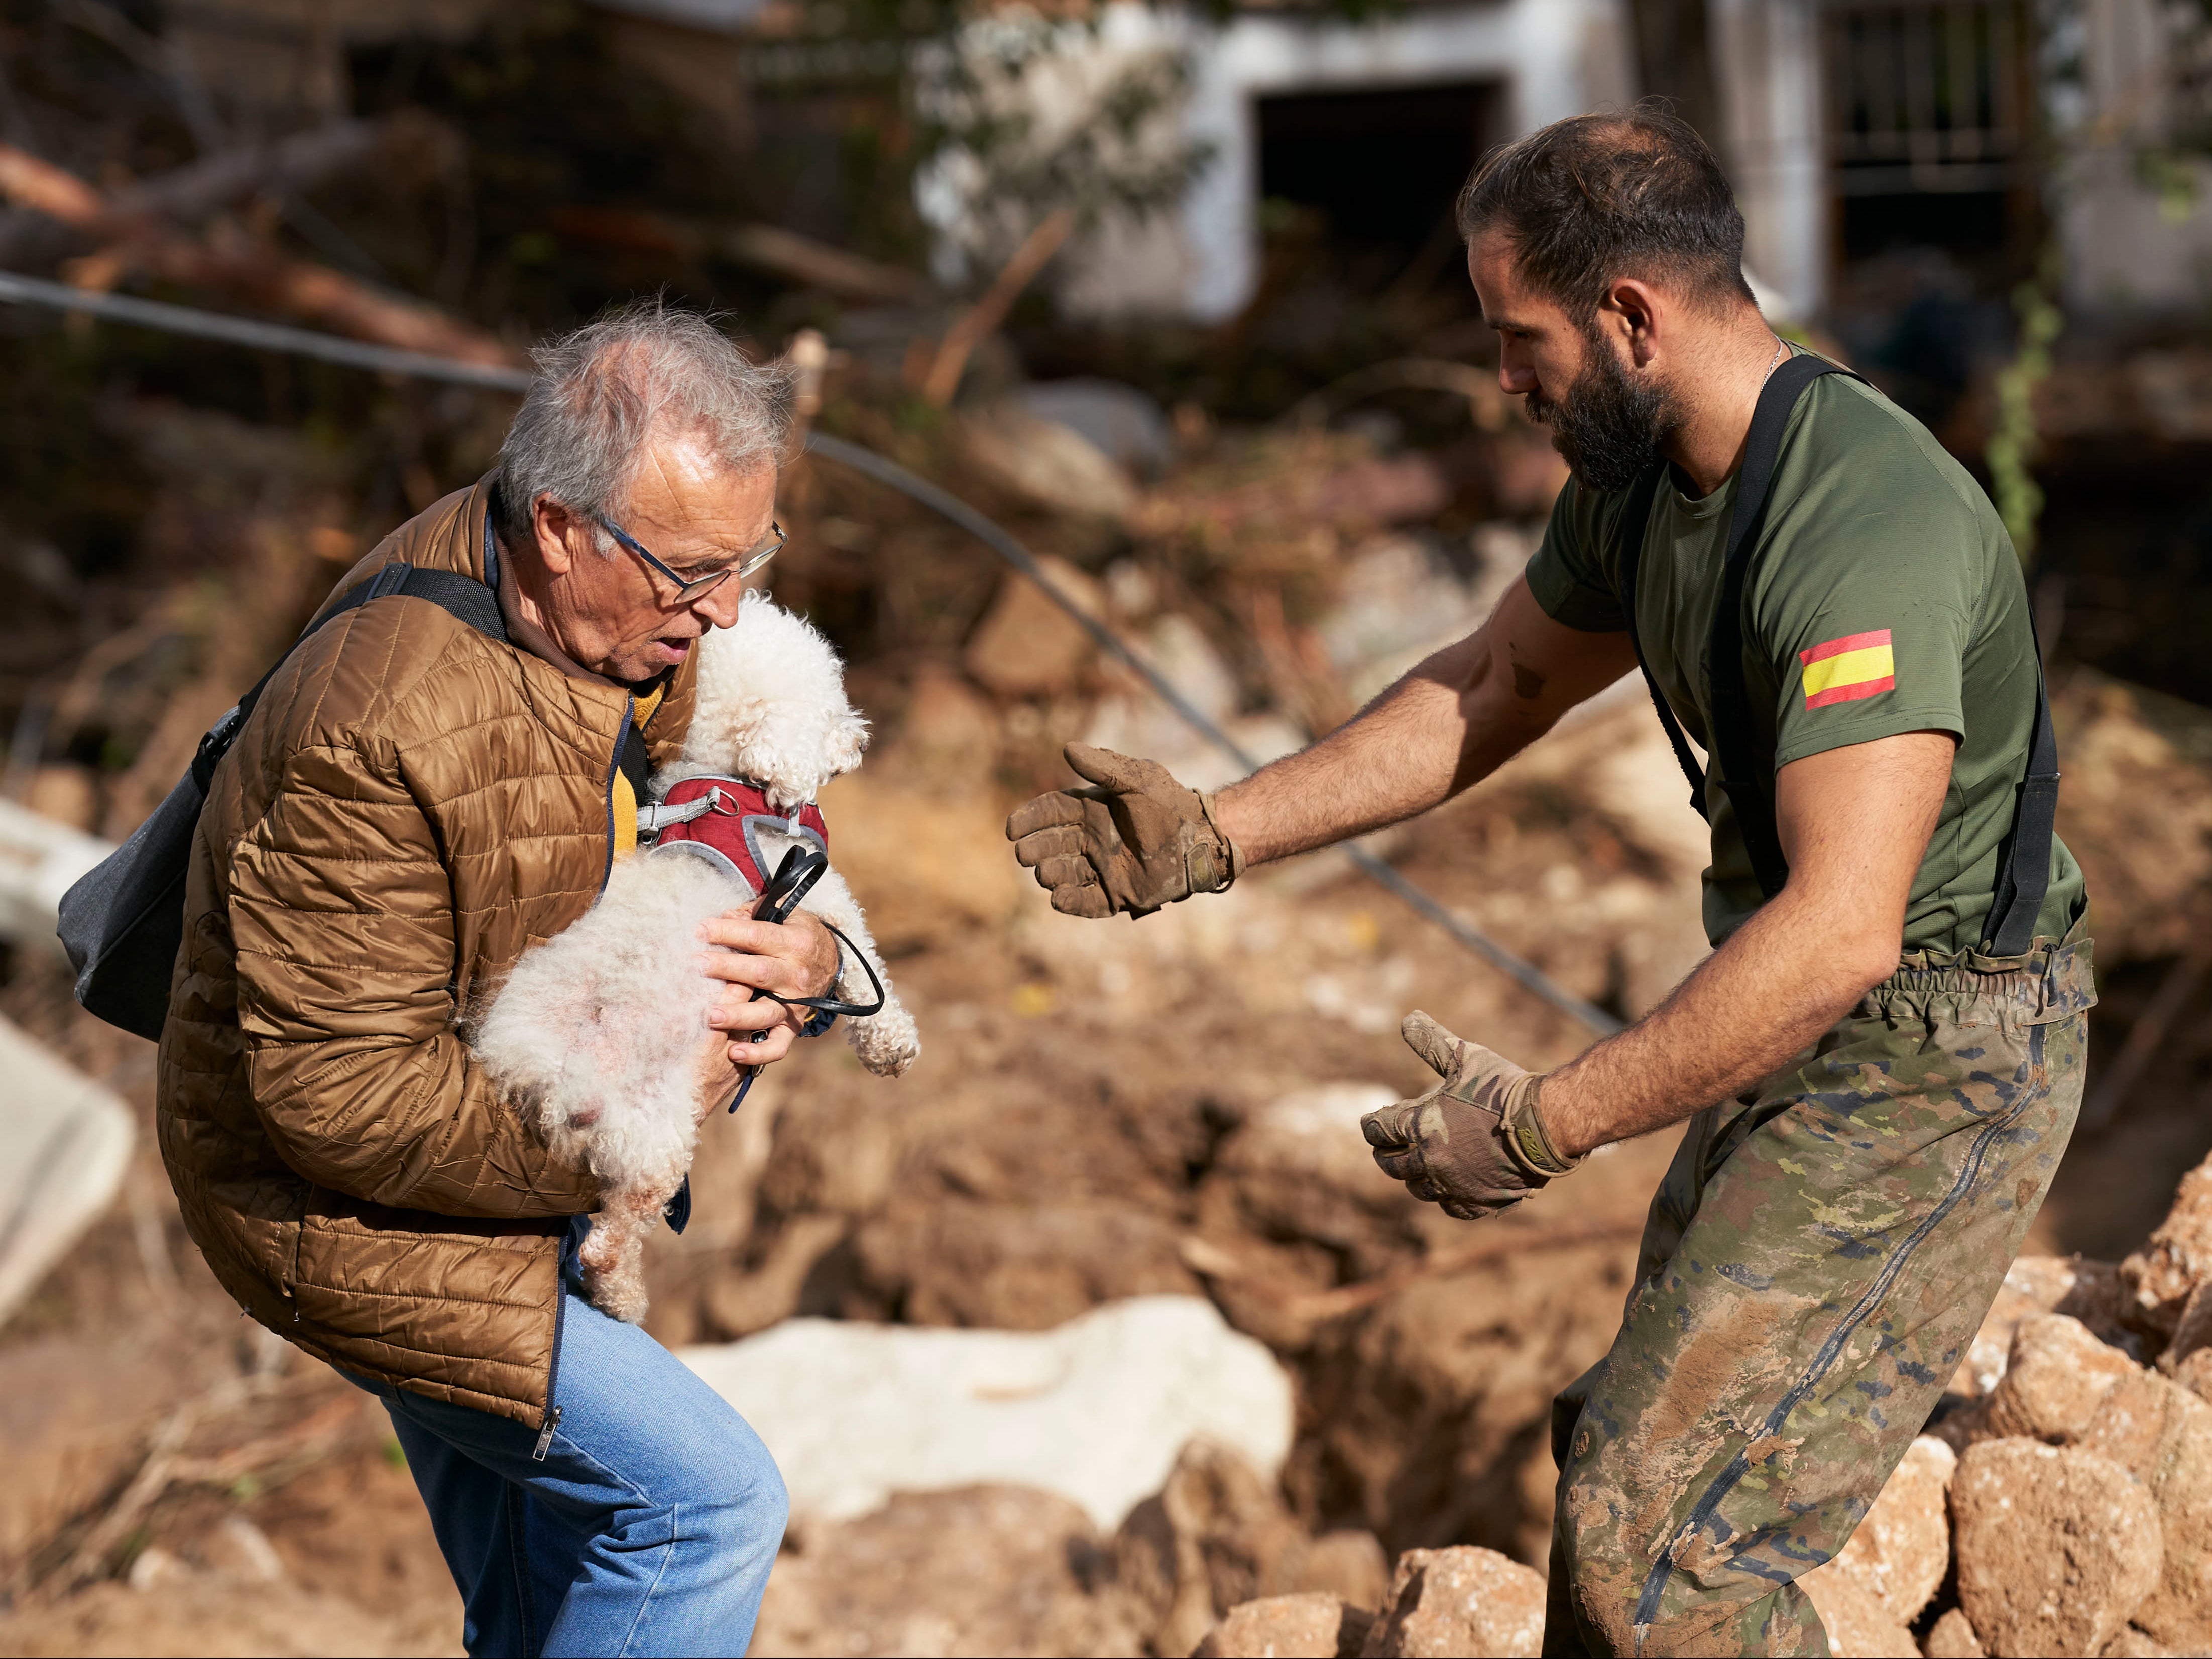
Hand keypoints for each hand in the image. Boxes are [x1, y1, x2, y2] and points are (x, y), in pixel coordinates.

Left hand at [697, 906, 840, 1070]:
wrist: (831, 961)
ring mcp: (796, 1003)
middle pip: (759, 972)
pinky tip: (734, 1053)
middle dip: (726, 968)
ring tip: (710, 1015)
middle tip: (696, 966)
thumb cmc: (797, 933)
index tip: (698, 930)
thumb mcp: (785, 914)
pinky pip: (778, 1045)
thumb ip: (752, 913)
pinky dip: (758, 1054)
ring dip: (738, 1015)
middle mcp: (797, 974)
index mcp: (795, 942)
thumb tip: (722, 917)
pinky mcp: (794, 1026)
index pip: (757, 936)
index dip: (728, 932)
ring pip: (766, 1013)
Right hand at [1006, 743, 1241, 917]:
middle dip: (1034, 850)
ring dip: (1050, 875)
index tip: (1011, 829)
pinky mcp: (1118, 894)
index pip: (1051, 813)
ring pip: (1064, 874)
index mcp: (1093, 810)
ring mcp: (1104, 868)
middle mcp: (1094, 839)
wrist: (1203, 839)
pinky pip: (1087, 902)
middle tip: (1026, 855)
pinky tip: (1058, 898)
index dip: (1029, 819)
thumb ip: (1104, 766)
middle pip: (1051, 845)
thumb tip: (1067, 748)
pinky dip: (1070, 902)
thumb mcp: (1138, 780)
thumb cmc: (1172, 805)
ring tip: (1047, 873)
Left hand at [1360, 1012, 1579, 1220]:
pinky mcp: (1480, 1201)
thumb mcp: (1465, 1057)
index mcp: (1422, 1127)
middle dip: (1385, 1154)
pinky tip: (1447, 1190)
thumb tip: (1407, 1018)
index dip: (1372, 1125)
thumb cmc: (1503, 1087)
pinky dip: (1446, 1199)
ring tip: (1414, 1169)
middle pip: (1393, 1166)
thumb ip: (1432, 1042)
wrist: (1546, 1123)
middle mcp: (1432, 1161)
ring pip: (1420, 1189)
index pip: (1380, 1130)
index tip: (1370, 1122)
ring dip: (1413, 1178)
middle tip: (1384, 1148)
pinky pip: (1453, 1207)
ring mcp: (1456, 1185)